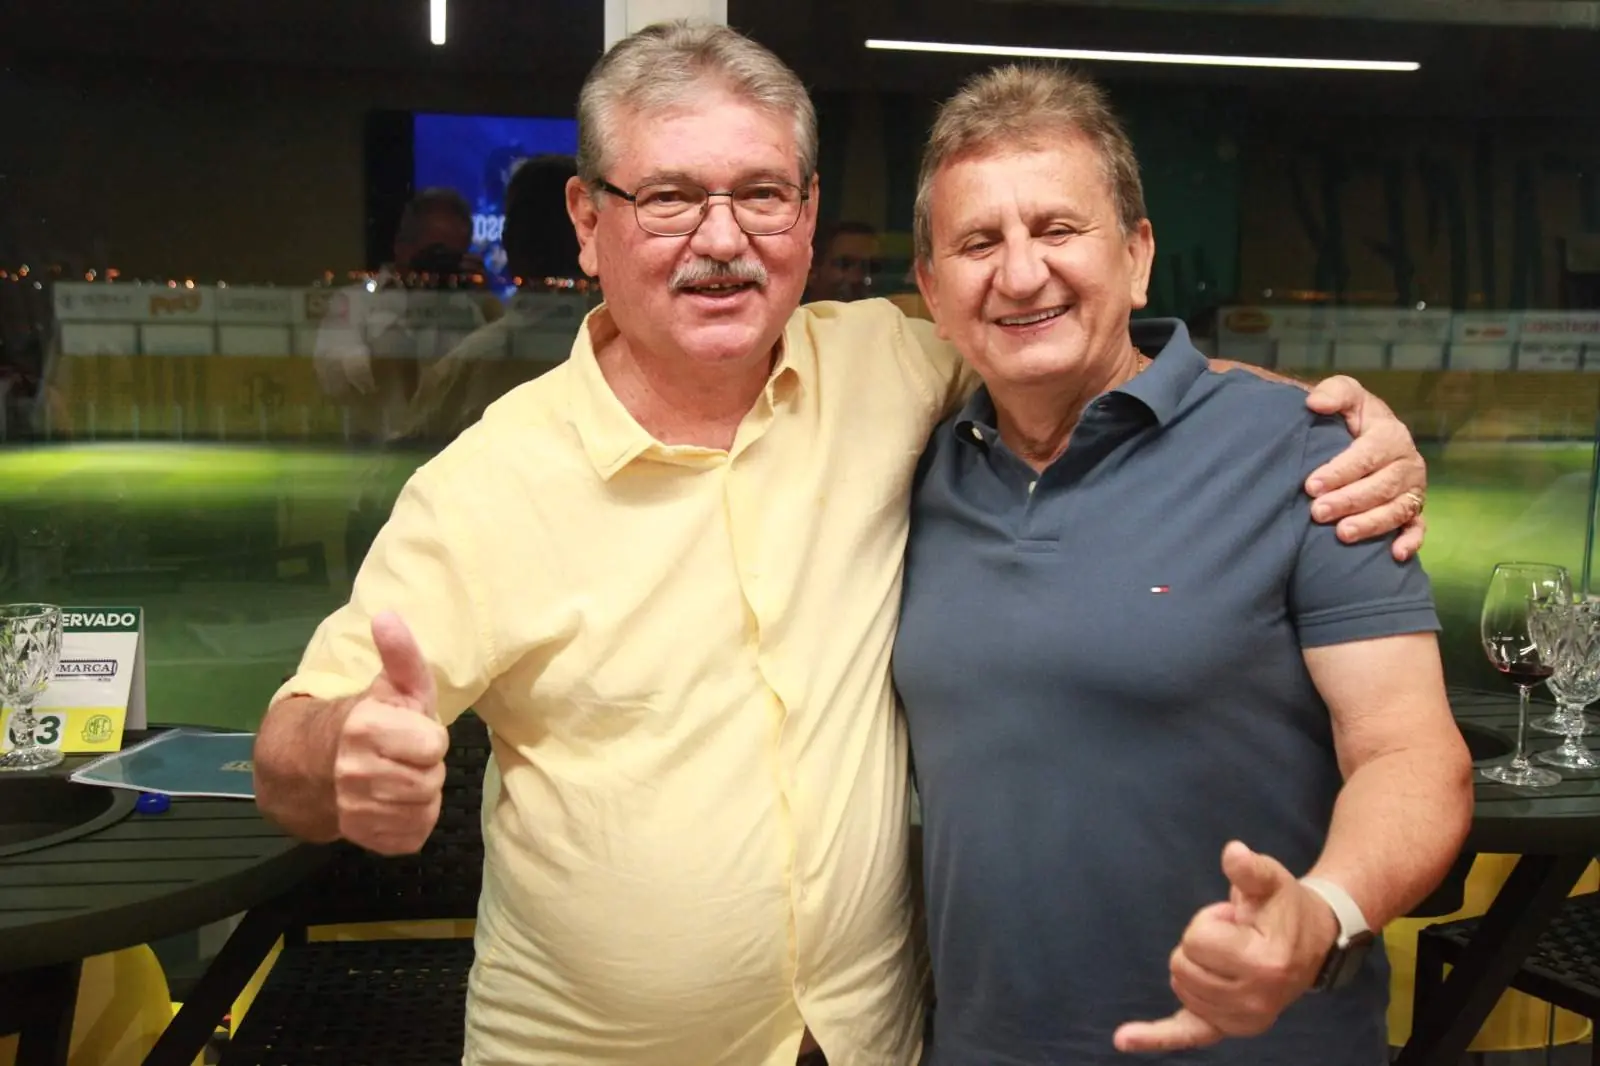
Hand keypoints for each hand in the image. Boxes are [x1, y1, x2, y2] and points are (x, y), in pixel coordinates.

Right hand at [332, 611, 449, 854]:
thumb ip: (400, 653)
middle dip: (426, 766)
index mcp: (365, 730)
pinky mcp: (367, 840)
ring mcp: (358, 812)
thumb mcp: (391, 684)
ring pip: (425, 808)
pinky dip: (412, 820)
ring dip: (422, 793)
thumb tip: (388, 615)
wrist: (312, 766)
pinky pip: (414, 834)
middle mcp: (356, 774)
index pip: (434, 745)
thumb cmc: (368, 720)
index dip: (429, 736)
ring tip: (401, 775)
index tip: (410, 730)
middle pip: (432, 779)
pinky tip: (395, 802)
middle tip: (406, 755)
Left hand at [1113, 842, 1337, 1054]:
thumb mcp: (1271, 880)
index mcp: (1265, 963)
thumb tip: (1233, 853)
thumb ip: (1250, 869)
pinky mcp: (1229, 1028)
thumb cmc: (1285, 907)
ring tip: (1232, 953)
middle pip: (1182, 964)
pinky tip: (1123, 1038)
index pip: (1197, 939)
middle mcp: (1254, 1000)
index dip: (1210, 920)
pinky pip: (1185, 1034)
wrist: (1313, 943)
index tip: (1237, 919)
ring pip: (1179, 984)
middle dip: (1201, 942)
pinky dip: (1154, 1037)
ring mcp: (1242, 1019)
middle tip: (1234, 936)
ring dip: (1197, 964)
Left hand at [1302, 376, 1426, 561]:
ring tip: (1342, 534)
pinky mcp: (1414, 510)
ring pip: (1397, 510)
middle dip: (1349, 500)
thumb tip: (1315, 403)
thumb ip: (1334, 393)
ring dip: (1371, 524)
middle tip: (1317, 512)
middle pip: (1380, 486)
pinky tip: (1395, 555)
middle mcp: (1407, 464)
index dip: (1340, 471)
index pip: (1367, 455)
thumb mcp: (1346, 396)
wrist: (1365, 436)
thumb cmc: (1352, 417)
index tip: (1311, 484)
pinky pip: (1418, 528)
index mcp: (1391, 435)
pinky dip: (1411, 541)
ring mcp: (1413, 490)